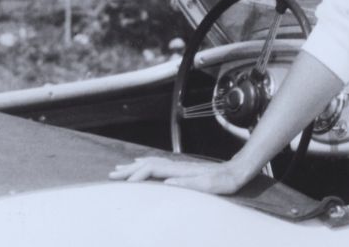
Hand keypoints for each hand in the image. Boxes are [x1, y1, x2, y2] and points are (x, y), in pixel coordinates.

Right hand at [109, 156, 250, 193]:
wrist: (238, 171)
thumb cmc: (225, 182)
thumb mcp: (209, 185)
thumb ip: (188, 184)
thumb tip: (166, 183)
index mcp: (180, 171)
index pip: (152, 170)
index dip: (137, 176)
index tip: (123, 184)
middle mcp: (177, 166)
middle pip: (148, 164)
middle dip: (129, 169)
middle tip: (111, 174)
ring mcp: (180, 166)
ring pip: (152, 162)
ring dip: (135, 166)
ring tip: (120, 168)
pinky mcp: (183, 169)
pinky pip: (159, 164)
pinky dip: (146, 163)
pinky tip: (143, 163)